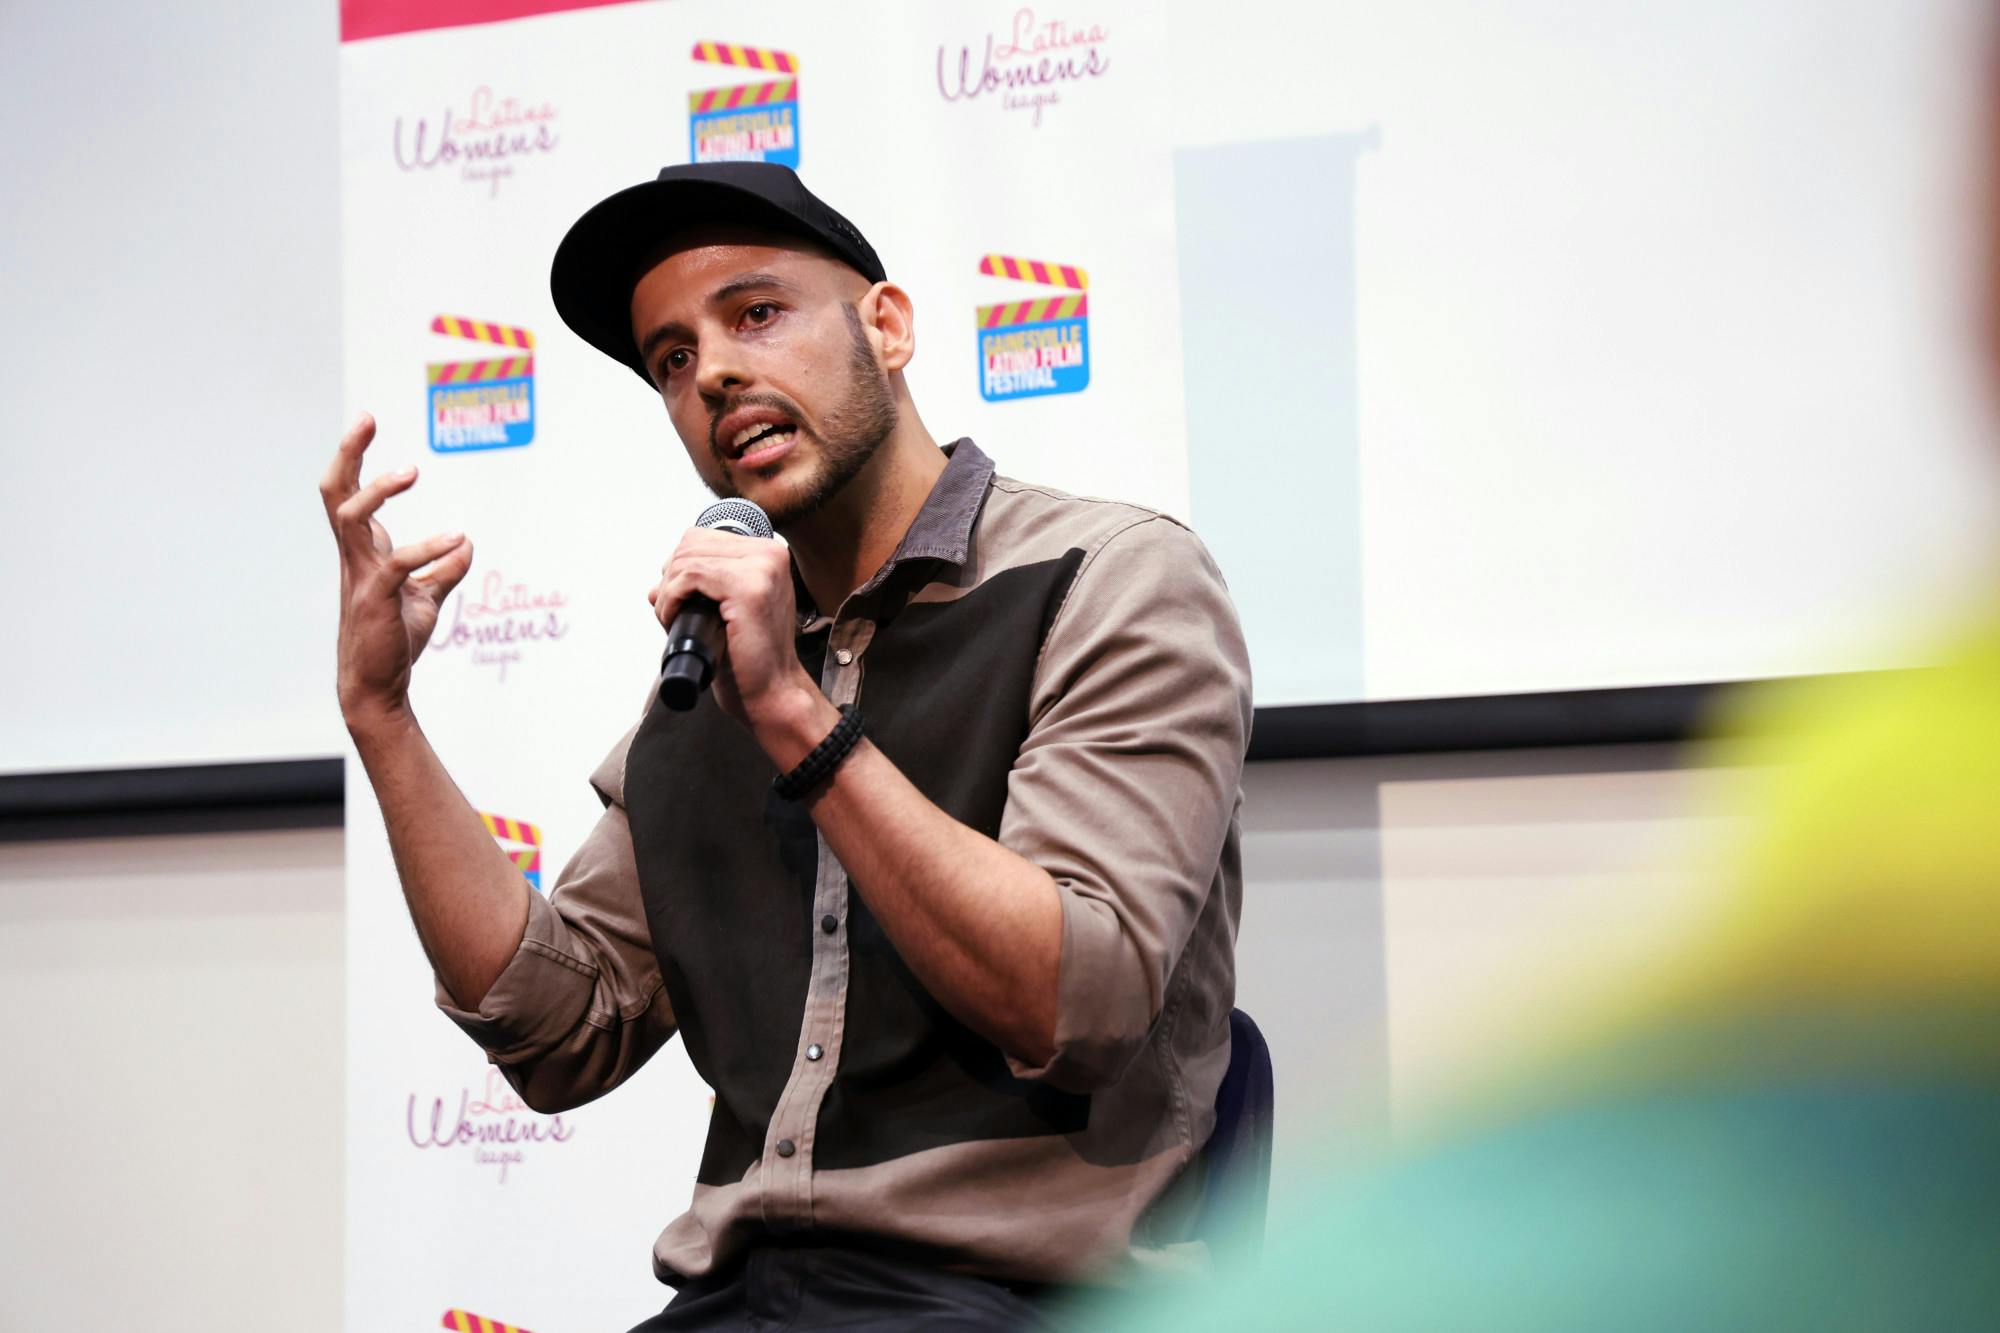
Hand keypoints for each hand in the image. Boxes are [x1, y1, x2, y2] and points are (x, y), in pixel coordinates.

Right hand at [320, 413, 473, 731]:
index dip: (354, 457)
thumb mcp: (425, 598)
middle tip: (365, 420)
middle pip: (336, 493)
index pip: (349, 495)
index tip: (366, 421)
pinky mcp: (377, 600)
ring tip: (410, 471)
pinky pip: (397, 564)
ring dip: (378, 490)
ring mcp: (362, 577)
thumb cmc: (394, 640)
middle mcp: (354, 558)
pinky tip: (457, 543)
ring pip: (352, 518)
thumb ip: (444, 570)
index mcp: (362, 552)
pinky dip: (429, 549)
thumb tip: (466, 544)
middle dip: (347, 453)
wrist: (378, 686)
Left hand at [648, 527, 819, 735]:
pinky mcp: (749, 587)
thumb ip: (699, 590)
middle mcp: (770, 554)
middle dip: (670, 577)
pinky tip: (673, 620)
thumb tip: (655, 586)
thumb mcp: (726, 612)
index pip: (703, 537)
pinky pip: (690, 575)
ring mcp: (763, 568)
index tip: (676, 599)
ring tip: (674, 619)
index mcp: (768, 555)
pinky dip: (671, 598)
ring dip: (668, 590)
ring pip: (687, 557)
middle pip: (691, 542)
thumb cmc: (750, 659)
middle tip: (672, 612)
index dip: (679, 567)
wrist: (772, 692)